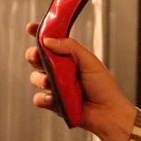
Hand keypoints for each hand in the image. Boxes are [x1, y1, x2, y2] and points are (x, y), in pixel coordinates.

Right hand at [24, 22, 135, 140]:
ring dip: (40, 79)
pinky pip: (39, 99)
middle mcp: (61, 71)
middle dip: (33, 55)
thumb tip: (48, 40)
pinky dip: (43, 98)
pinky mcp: (53, 104)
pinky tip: (53, 99)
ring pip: (36, 78)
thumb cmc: (104, 87)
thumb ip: (71, 47)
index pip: (52, 43)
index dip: (40, 34)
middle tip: (37, 56)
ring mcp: (56, 87)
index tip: (31, 27)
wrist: (109, 113)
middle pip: (38, 58)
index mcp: (71, 58)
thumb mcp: (90, 61)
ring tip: (51, 82)